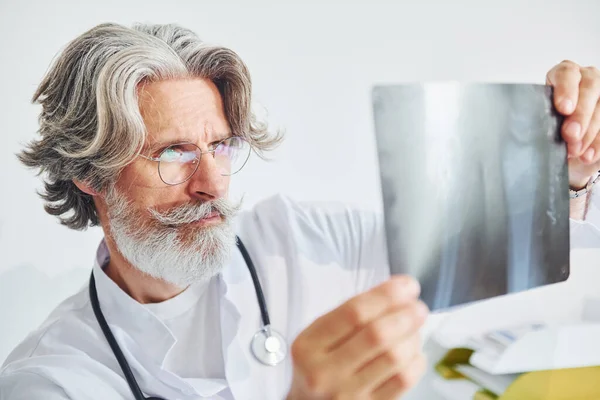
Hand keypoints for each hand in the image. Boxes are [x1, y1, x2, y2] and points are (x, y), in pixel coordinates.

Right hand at [287, 276, 427, 399]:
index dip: (386, 295)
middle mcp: (324, 372)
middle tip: (419, 307)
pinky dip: (416, 361)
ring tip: (414, 331)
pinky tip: (414, 354)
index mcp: (308, 346)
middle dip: (406, 315)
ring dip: (413, 338)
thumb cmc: (318, 365)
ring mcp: (347, 395)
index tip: (407, 286)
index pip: (353, 313)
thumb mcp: (318, 337)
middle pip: (376, 335)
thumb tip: (397, 292)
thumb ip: (350, 315)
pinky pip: (403, 381)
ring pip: (394, 358)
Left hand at [546, 60, 599, 188]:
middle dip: (580, 114)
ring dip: (589, 132)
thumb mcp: (540, 119)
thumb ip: (538, 117)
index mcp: (564, 75)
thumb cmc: (547, 127)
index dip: (566, 89)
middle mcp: (587, 78)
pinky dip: (598, 143)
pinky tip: (588, 156)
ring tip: (576, 151)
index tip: (563, 108)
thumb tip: (526, 129)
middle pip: (590, 89)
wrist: (565, 145)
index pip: (566, 73)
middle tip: (570, 134)